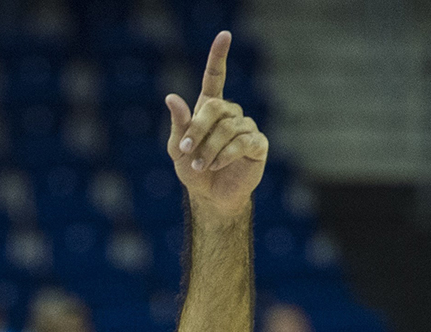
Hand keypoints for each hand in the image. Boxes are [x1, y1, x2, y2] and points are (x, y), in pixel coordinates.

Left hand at [167, 32, 268, 215]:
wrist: (210, 196)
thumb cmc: (192, 169)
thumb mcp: (177, 149)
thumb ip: (178, 124)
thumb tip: (172, 97)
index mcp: (210, 109)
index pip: (215, 77)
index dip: (219, 56)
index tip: (224, 35)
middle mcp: (231, 113)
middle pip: (216, 107)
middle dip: (198, 129)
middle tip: (185, 150)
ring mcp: (246, 127)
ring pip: (228, 128)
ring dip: (209, 149)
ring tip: (200, 166)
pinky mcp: (257, 144)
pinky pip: (242, 143)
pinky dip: (225, 155)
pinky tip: (216, 166)